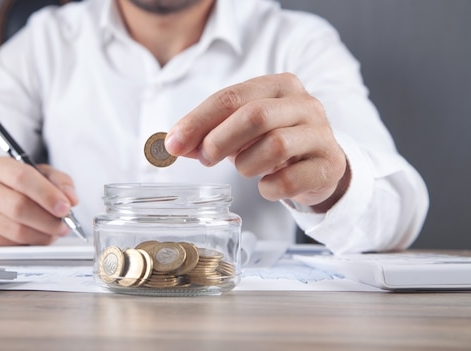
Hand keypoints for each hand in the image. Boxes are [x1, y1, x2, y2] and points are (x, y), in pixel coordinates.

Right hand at [0, 157, 77, 245]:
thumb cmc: (15, 187)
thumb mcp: (39, 175)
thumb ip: (59, 182)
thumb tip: (70, 199)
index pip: (23, 178)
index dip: (47, 195)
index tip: (65, 207)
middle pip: (19, 207)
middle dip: (48, 220)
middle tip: (64, 225)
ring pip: (15, 230)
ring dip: (42, 235)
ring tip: (53, 233)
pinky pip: (8, 245)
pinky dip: (28, 244)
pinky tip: (35, 237)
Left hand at [165, 73, 349, 211]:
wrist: (320, 165)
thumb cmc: (273, 141)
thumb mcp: (240, 130)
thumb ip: (208, 133)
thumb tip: (174, 144)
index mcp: (279, 85)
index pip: (231, 97)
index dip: (197, 121)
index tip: (173, 143)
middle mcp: (304, 104)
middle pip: (254, 115)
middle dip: (219, 141)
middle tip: (205, 159)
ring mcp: (321, 134)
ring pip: (274, 145)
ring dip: (246, 164)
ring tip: (246, 168)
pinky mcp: (329, 165)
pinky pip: (289, 180)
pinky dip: (268, 188)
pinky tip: (266, 185)